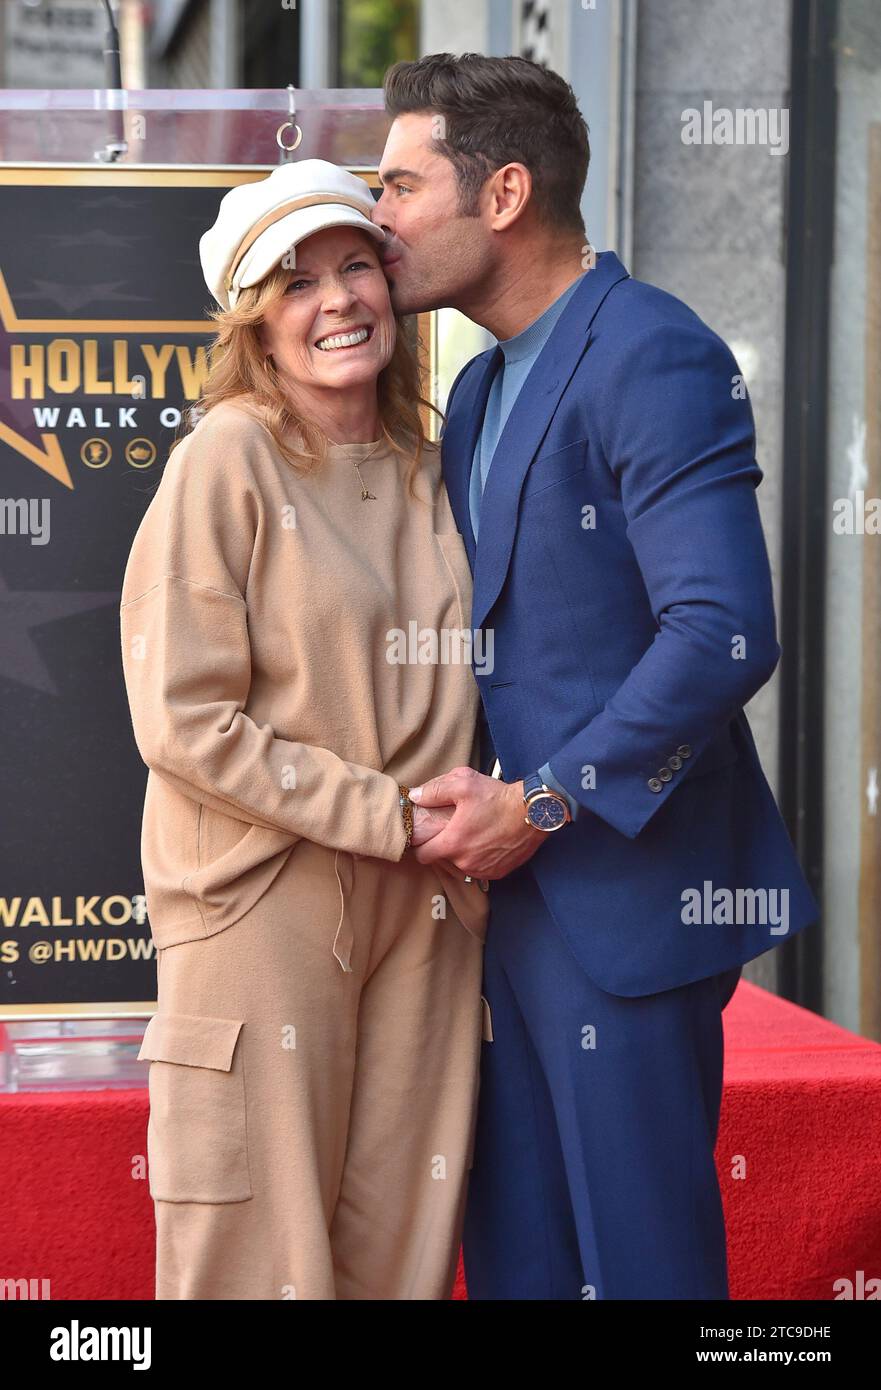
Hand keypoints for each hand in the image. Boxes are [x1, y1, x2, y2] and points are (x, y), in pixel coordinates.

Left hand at [408, 766, 547, 878]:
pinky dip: (480, 858)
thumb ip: (434, 791)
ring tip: (473, 834)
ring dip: (463, 853)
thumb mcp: (463, 784)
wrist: (534, 811)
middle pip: (442, 860)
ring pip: (462, 865)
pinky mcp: (499, 872)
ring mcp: (483, 870)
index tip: (427, 836)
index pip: (422, 855)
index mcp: (452, 843)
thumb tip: (416, 796)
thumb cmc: (498, 797)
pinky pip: (481, 869)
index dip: (421, 845)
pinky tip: (487, 842)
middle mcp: (465, 862)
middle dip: (445, 846)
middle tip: (454, 829)